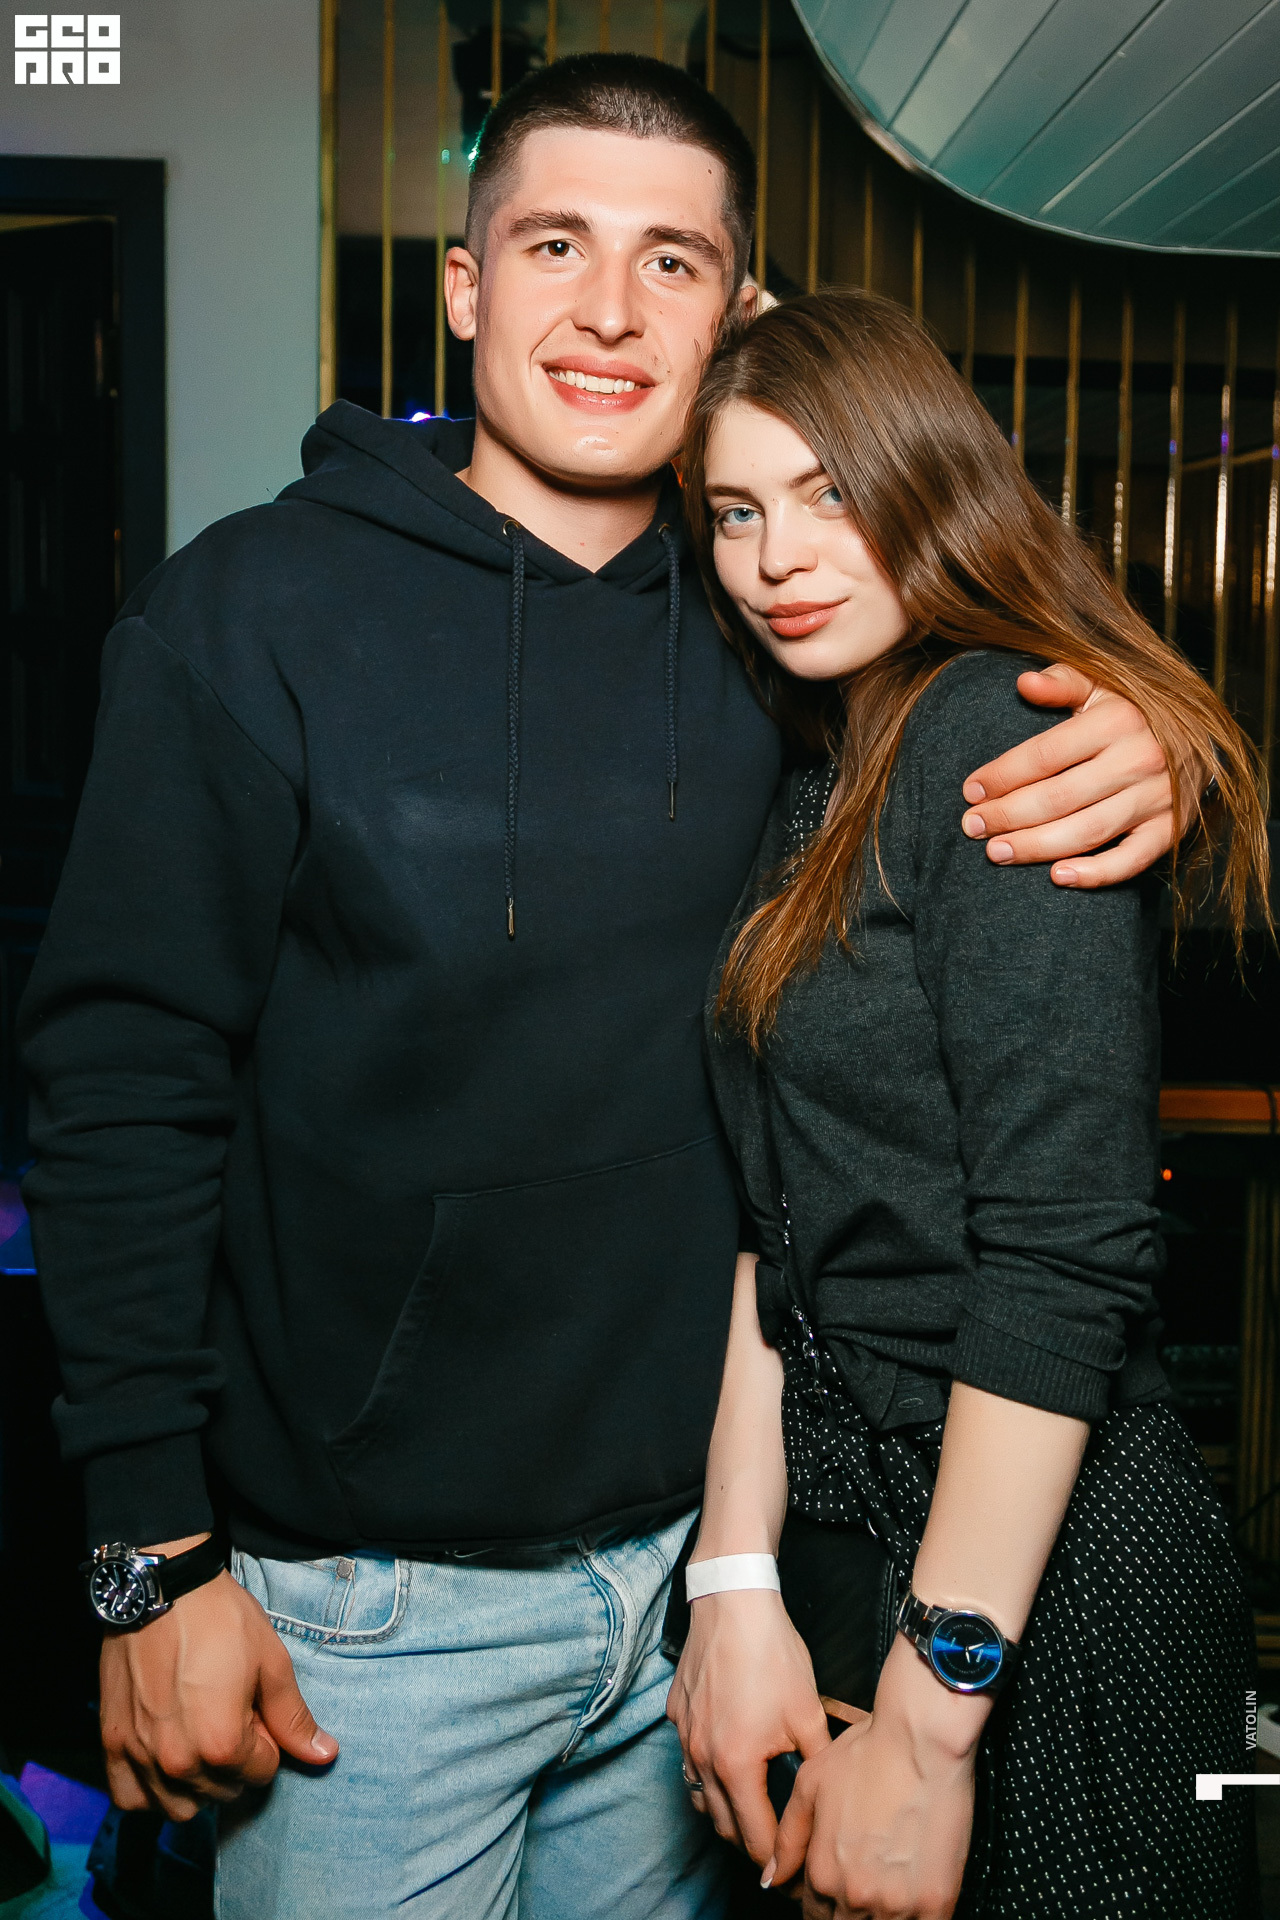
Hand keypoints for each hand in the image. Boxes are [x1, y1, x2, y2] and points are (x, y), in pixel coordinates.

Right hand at [100, 1535, 337, 1820]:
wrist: (162, 1588)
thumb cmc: (221, 1620)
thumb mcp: (270, 1662)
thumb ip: (294, 1719)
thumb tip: (325, 1756)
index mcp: (223, 1743)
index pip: (262, 1773)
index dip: (266, 1740)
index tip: (254, 1708)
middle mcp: (178, 1761)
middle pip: (223, 1792)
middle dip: (235, 1762)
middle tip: (228, 1715)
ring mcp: (140, 1756)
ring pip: (179, 1806)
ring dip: (196, 1785)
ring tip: (199, 1739)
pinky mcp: (112, 1744)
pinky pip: (131, 1799)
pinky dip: (149, 1791)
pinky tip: (164, 1762)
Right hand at [666, 1588, 830, 1865]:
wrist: (733, 1603)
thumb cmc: (772, 1655)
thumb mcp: (808, 1713)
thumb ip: (817, 1764)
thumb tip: (830, 1797)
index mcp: (736, 1766)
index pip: (755, 1837)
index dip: (777, 1861)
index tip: (791, 1872)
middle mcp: (701, 1758)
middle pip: (723, 1825)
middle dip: (750, 1842)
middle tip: (777, 1846)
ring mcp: (684, 1736)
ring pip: (700, 1795)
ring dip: (725, 1811)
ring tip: (753, 1811)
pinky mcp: (676, 1713)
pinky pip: (688, 1758)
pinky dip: (706, 1772)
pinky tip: (729, 1757)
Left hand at [767, 1637, 982, 1918]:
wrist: (922, 1741)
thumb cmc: (867, 1754)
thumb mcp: (810, 1786)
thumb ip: (788, 1839)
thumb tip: (771, 1878)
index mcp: (822, 1873)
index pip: (813, 1916)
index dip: (820, 1905)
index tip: (833, 1888)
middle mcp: (856, 1896)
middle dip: (847, 1911)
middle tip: (861, 1880)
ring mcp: (898, 1903)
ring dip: (878, 1914)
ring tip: (885, 1883)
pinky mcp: (937, 1901)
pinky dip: (912, 1918)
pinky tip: (911, 1896)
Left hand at [959, 663, 1198, 888]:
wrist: (1202, 736)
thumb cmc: (1134, 711)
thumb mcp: (1102, 685)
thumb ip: (1062, 682)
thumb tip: (1023, 682)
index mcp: (1115, 720)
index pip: (1044, 754)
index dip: (1002, 775)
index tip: (971, 790)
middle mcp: (1138, 759)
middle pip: (1057, 797)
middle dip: (1007, 815)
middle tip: (972, 827)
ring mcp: (1156, 798)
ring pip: (1085, 832)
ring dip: (1036, 847)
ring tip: (996, 852)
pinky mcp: (1170, 829)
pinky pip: (1132, 860)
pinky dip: (1096, 874)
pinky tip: (1057, 878)